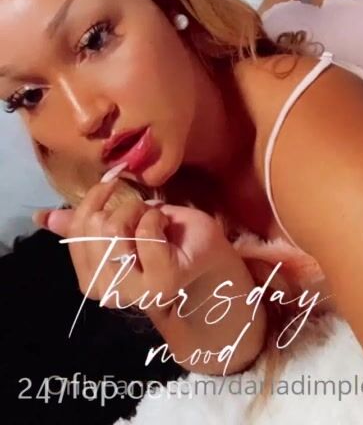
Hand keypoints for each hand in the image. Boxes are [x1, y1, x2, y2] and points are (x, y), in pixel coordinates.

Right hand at [32, 178, 228, 312]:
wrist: (205, 257)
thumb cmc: (164, 240)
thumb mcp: (121, 226)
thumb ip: (83, 226)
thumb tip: (42, 216)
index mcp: (93, 281)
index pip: (76, 232)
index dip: (91, 201)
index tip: (109, 184)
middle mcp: (109, 293)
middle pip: (94, 228)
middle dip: (120, 206)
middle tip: (141, 208)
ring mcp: (136, 291)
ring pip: (114, 228)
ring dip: (137, 211)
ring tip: (153, 217)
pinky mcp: (163, 280)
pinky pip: (145, 232)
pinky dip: (155, 217)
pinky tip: (166, 225)